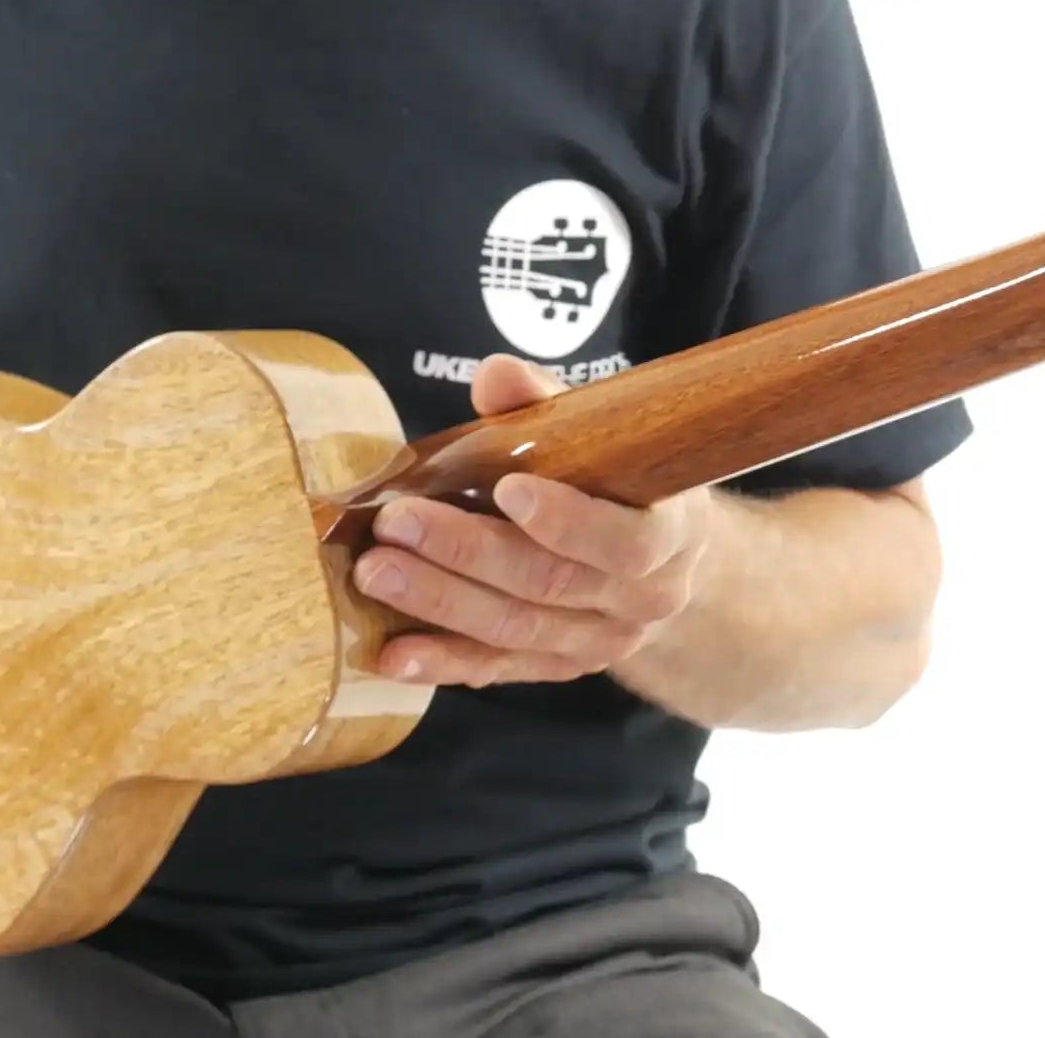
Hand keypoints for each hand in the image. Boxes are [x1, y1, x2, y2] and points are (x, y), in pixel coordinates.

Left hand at [354, 355, 714, 686]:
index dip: (567, 520)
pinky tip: (391, 653)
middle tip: (397, 523)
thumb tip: (495, 375)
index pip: (624, 541)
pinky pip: (497, 669)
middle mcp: (642, 599)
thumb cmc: (622, 480)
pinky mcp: (558, 666)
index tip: (505, 487)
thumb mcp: (606, 436)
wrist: (660, 557)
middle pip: (550, 583)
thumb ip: (548, 403)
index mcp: (669, 534)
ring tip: (376, 574)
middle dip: (467, 553)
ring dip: (440, 603)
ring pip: (516, 629)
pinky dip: (442, 661)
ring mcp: (600, 641)